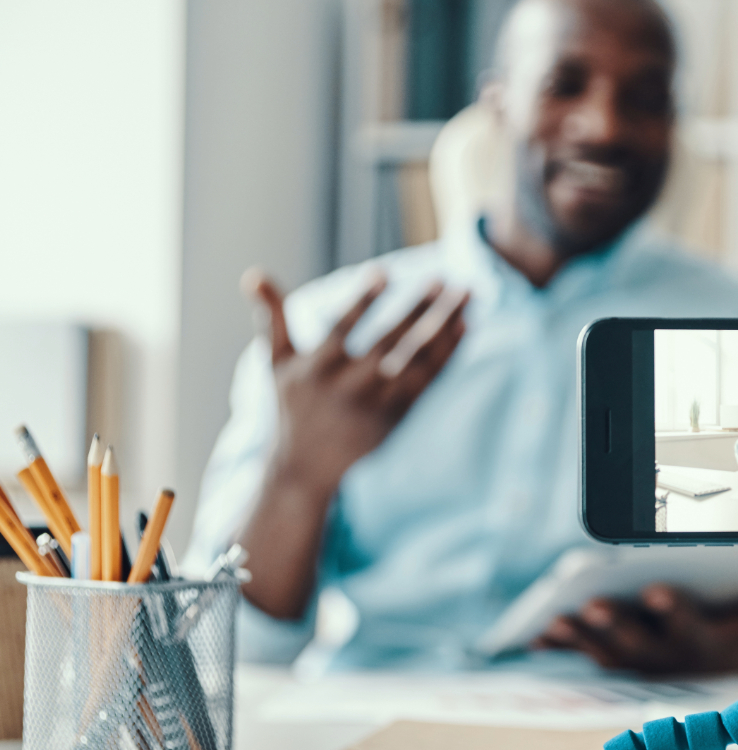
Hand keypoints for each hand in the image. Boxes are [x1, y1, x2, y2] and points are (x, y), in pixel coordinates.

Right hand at [246, 268, 467, 495]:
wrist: (305, 471)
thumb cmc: (292, 409)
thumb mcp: (277, 365)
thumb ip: (273, 318)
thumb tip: (253, 273)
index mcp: (317, 369)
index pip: (343, 327)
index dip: (363, 300)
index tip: (384, 271)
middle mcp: (348, 388)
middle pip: (390, 342)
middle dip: (419, 308)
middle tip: (443, 278)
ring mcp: (377, 406)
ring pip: (417, 361)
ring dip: (444, 326)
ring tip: (466, 294)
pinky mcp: (398, 420)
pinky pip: (429, 382)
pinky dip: (449, 355)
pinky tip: (466, 327)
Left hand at [531, 579, 737, 674]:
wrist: (720, 677)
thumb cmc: (731, 635)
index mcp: (698, 636)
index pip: (687, 620)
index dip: (671, 608)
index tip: (655, 592)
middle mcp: (666, 654)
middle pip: (638, 640)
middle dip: (615, 624)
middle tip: (593, 606)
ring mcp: (638, 663)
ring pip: (606, 651)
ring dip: (580, 638)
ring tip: (557, 621)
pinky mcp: (616, 664)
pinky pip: (585, 658)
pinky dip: (561, 650)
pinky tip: (537, 638)